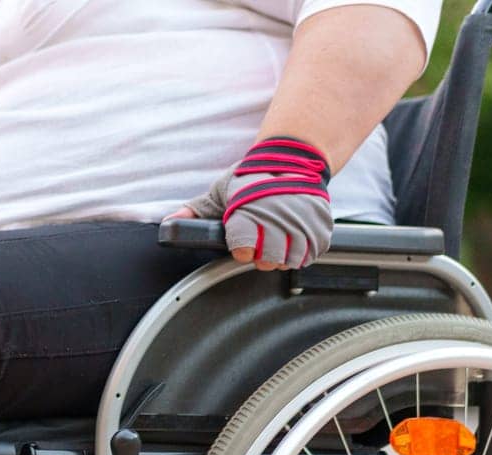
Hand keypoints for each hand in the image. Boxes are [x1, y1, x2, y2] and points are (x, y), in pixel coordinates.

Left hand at [170, 137, 332, 271]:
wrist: (292, 158)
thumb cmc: (251, 178)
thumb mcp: (220, 191)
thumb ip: (195, 212)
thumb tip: (170, 223)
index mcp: (249, 209)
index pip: (243, 250)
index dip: (242, 251)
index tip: (243, 246)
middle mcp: (277, 214)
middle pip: (269, 260)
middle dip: (262, 257)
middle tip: (261, 245)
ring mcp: (302, 219)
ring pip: (292, 259)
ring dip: (284, 257)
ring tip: (278, 244)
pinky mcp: (321, 222)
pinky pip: (313, 252)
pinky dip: (304, 252)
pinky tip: (295, 242)